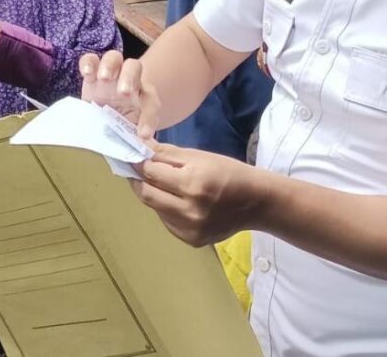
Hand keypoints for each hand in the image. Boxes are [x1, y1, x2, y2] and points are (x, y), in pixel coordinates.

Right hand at [79, 50, 161, 138]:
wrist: (105, 120)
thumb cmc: (121, 128)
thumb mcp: (129, 136)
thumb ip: (134, 142)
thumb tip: (141, 155)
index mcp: (143, 98)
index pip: (151, 102)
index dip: (149, 118)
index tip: (143, 135)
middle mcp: (128, 81)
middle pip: (134, 67)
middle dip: (129, 78)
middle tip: (122, 93)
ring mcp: (109, 75)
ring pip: (114, 58)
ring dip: (110, 66)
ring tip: (104, 79)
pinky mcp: (91, 75)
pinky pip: (90, 59)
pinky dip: (88, 63)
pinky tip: (86, 73)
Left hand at [131, 143, 263, 247]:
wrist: (257, 202)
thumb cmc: (229, 173)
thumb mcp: (200, 157)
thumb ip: (167, 154)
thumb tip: (139, 146)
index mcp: (193, 184)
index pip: (151, 173)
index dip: (137, 163)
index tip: (129, 155)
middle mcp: (189, 211)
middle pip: (147, 194)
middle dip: (137, 180)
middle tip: (133, 169)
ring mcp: (190, 230)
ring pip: (155, 209)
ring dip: (152, 194)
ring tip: (160, 183)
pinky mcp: (191, 240)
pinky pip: (167, 221)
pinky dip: (165, 208)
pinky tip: (175, 200)